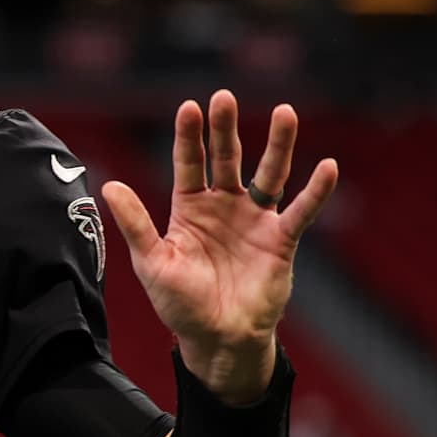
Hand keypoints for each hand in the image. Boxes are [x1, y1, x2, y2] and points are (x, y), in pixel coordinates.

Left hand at [99, 89, 337, 401]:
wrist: (218, 339)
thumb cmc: (181, 304)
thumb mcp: (153, 263)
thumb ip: (136, 224)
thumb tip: (108, 185)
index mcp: (189, 208)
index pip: (189, 163)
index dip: (189, 136)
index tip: (190, 106)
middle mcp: (223, 206)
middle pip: (227, 158)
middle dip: (226, 129)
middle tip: (225, 97)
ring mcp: (254, 220)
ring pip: (268, 174)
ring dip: (278, 145)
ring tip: (284, 112)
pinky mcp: (280, 240)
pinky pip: (300, 211)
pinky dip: (315, 191)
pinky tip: (327, 167)